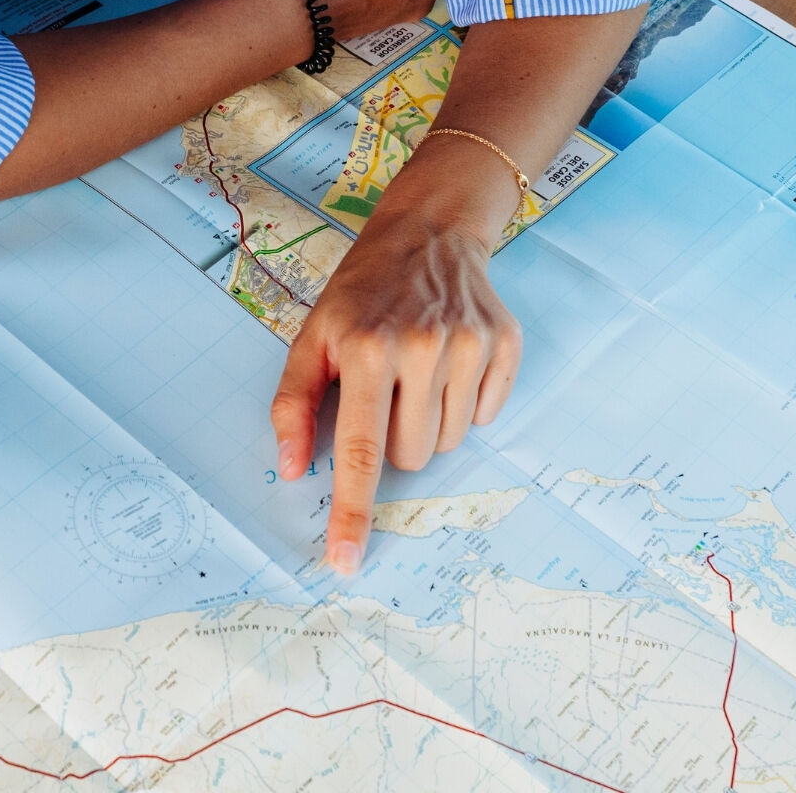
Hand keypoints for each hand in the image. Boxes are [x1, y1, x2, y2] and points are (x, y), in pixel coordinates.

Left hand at [269, 211, 520, 574]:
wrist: (426, 235)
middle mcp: (420, 349)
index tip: (345, 560)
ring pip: (448, 442)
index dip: (352, 511)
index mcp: (366, 351)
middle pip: (410, 456)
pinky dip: (465, 402)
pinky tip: (448, 363)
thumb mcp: (311, 339)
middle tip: (385, 392)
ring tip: (416, 372)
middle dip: (394, 440)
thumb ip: (293, 404)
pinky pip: (486, 416)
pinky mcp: (504, 345)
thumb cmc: (359, 295)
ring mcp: (468, 346)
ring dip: (429, 422)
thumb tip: (291, 468)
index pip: (358, 451)